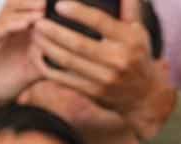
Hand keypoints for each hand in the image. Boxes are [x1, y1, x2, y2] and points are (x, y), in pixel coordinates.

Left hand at [32, 0, 175, 137]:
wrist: (145, 97)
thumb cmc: (138, 57)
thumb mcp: (139, 31)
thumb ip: (130, 8)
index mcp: (129, 40)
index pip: (100, 22)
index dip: (78, 12)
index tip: (59, 5)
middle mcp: (118, 60)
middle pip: (79, 43)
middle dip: (54, 31)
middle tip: (37, 21)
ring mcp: (105, 79)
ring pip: (69, 61)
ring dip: (48, 47)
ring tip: (35, 35)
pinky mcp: (95, 93)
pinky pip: (66, 79)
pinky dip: (50, 68)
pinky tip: (39, 56)